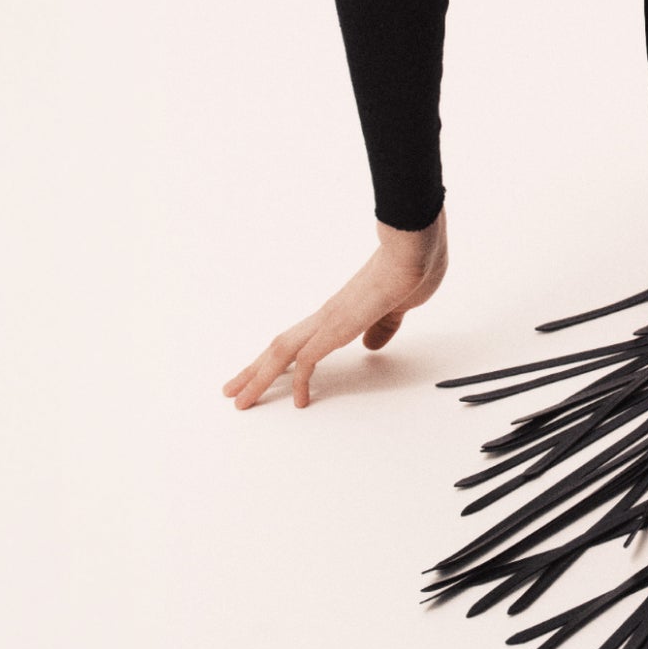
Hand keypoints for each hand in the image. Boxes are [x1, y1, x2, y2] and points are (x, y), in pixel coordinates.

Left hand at [222, 212, 448, 409]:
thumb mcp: (399, 307)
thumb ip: (384, 326)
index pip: (301, 338)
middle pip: (279, 346)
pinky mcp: (338, 326)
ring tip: (240, 399)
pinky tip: (299, 401)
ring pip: (281, 352)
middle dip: (254, 370)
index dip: (279, 357)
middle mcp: (328, 315)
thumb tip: (371, 344)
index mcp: (341, 311)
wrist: (415, 246)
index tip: (264, 372)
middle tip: (232, 391)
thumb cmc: (414, 267)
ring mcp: (330, 319)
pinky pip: (308, 360)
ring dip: (258, 376)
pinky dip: (299, 381)